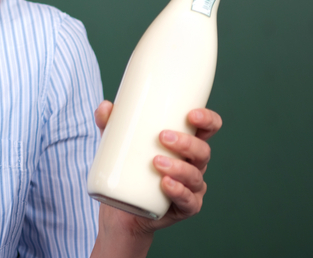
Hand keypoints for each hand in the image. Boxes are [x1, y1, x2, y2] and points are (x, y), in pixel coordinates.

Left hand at [93, 100, 222, 236]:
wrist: (121, 207)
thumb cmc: (128, 167)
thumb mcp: (117, 142)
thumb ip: (110, 123)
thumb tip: (104, 106)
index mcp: (185, 144)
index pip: (207, 129)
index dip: (207, 120)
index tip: (192, 115)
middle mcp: (193, 165)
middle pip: (203, 151)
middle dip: (186, 143)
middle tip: (162, 137)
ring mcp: (191, 187)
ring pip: (195, 176)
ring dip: (179, 167)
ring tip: (157, 162)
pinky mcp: (183, 207)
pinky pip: (189, 201)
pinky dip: (179, 192)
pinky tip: (166, 184)